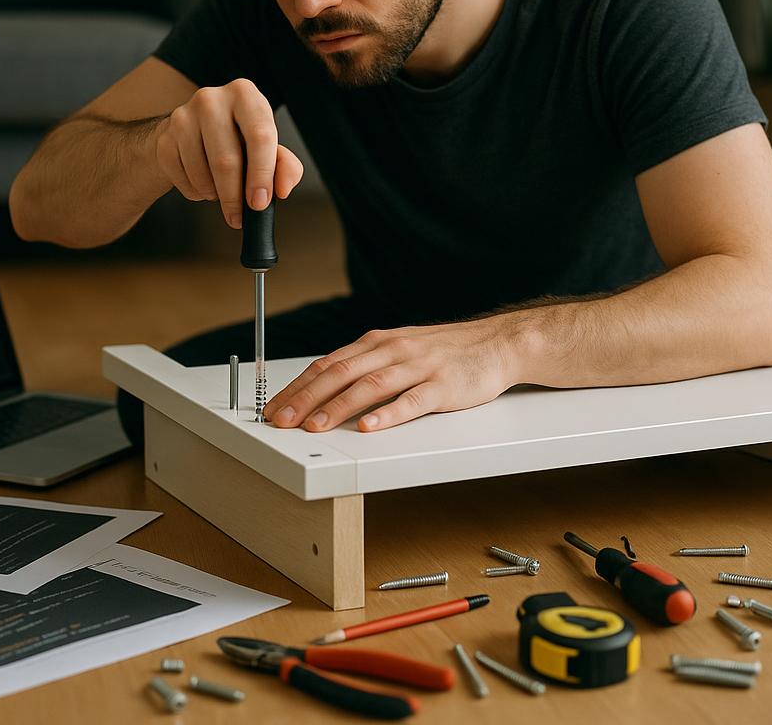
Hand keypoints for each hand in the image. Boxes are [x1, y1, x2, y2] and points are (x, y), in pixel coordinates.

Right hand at [153, 78, 302, 227]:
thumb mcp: (268, 147)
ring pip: (202, 173)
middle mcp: (212, 99)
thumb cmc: (237, 139)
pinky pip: (182, 180)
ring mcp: (183, 117)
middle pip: (226, 160)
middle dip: (234, 197)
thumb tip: (283, 189)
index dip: (262, 174)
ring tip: (221, 189)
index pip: (260, 136)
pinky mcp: (165, 139)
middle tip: (239, 217)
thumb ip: (285, 166)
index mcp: (245, 94)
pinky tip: (203, 182)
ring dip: (214, 193)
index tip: (259, 202)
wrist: (192, 133)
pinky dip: (196, 192)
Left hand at [263, 316, 527, 431]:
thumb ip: (366, 366)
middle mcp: (392, 350)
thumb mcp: (399, 350)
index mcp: (377, 343)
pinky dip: (388, 415)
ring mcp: (418, 367)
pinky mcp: (443, 385)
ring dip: (338, 407)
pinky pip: (411, 401)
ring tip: (315, 427)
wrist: (497, 342)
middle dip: (306, 398)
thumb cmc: (444, 351)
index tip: (274, 408)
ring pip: (370, 386)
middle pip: (340, 373)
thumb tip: (323, 390)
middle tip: (281, 421)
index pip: (327, 364)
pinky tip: (369, 427)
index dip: (297, 387)